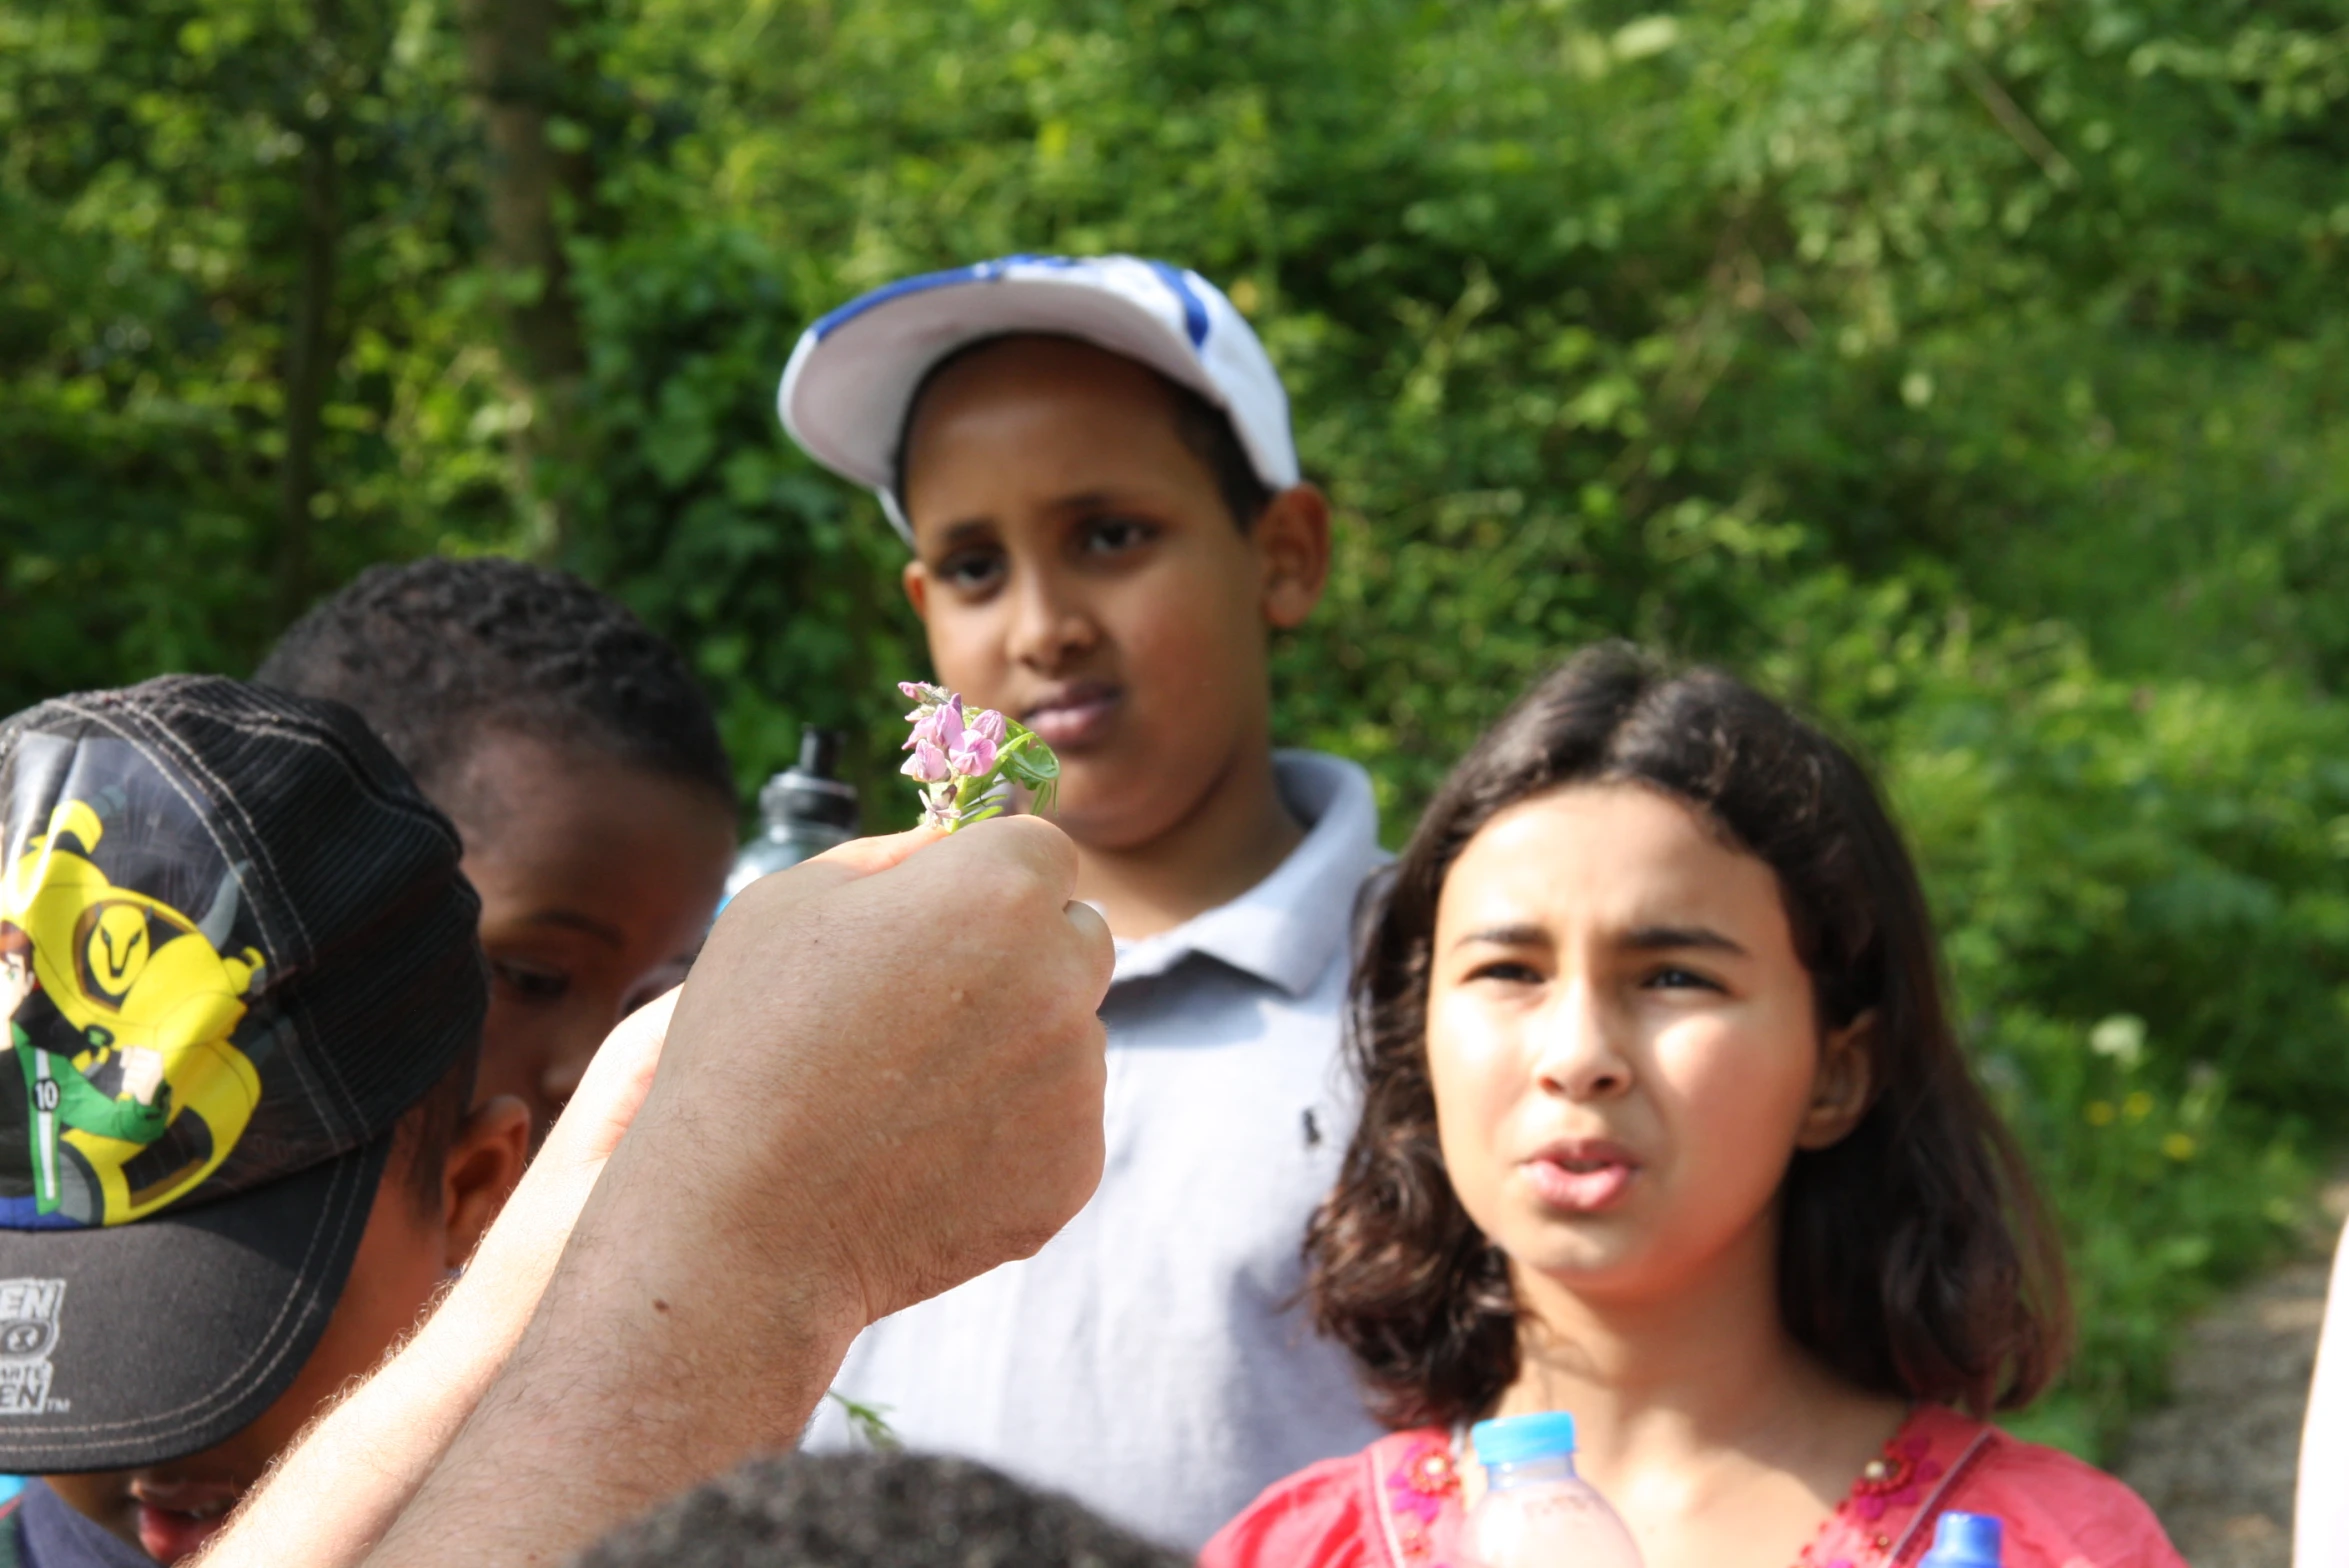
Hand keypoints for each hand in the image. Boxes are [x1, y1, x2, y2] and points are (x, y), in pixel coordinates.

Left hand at [119, 1045, 163, 1104]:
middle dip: (130, 1068)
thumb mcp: (144, 1059)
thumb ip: (132, 1054)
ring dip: (128, 1078)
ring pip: (127, 1073)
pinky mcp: (142, 1087)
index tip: (135, 1060)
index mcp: (157, 1056)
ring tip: (137, 1081)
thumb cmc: (147, 1073)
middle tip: (139, 1073)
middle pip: (130, 1062)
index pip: (135, 1049)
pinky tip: (135, 1088)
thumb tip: (122, 1063)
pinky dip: (128, 1086)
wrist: (155, 1093)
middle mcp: (155, 1066)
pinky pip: (125, 1084)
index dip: (130, 1055)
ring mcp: (148, 1077)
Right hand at [641, 814, 1112, 1326]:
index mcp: (999, 889)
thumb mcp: (788, 902)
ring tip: (909, 1094)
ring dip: (1018, 1046)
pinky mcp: (1078, 1167)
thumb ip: (894, 856)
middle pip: (1080, 936)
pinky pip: (1059, 1124)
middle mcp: (1062, 975)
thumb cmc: (746, 1042)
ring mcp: (1078, 1078)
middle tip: (931, 1005)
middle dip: (1025, 953)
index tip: (943, 919)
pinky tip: (926, 1154)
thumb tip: (957, 843)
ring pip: (1071, 1035)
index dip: (990, 878)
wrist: (744, 1223)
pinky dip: (1012, 1133)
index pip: (1046, 850)